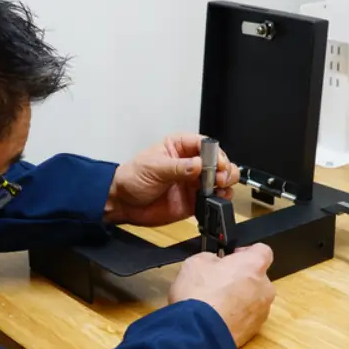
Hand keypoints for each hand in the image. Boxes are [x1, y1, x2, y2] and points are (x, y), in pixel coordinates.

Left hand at [104, 133, 239, 226]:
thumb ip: (177, 167)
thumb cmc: (132, 178)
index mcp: (180, 147)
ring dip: (225, 183)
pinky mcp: (194, 200)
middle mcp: (191, 163)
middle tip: (219, 178)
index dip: (215, 153)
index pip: (205, 144)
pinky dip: (219, 199)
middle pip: (218, 161)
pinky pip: (213, 199)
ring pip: (220, 179)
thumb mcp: (153, 168)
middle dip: (224, 168)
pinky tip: (216, 199)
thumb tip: (198, 164)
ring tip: (219, 188)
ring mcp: (194, 182)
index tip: (217, 163)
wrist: (123, 203)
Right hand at [168, 243, 275, 347]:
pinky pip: (247, 317)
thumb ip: (212, 258)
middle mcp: (264, 287)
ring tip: (215, 302)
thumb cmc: (200, 295)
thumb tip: (215, 263)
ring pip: (253, 299)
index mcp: (254, 265)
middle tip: (219, 281)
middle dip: (241, 277)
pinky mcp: (254, 331)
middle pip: (257, 277)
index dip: (247, 252)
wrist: (199, 332)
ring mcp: (261, 311)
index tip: (233, 256)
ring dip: (239, 298)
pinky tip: (216, 317)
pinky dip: (236, 316)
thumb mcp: (196, 262)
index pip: (262, 250)